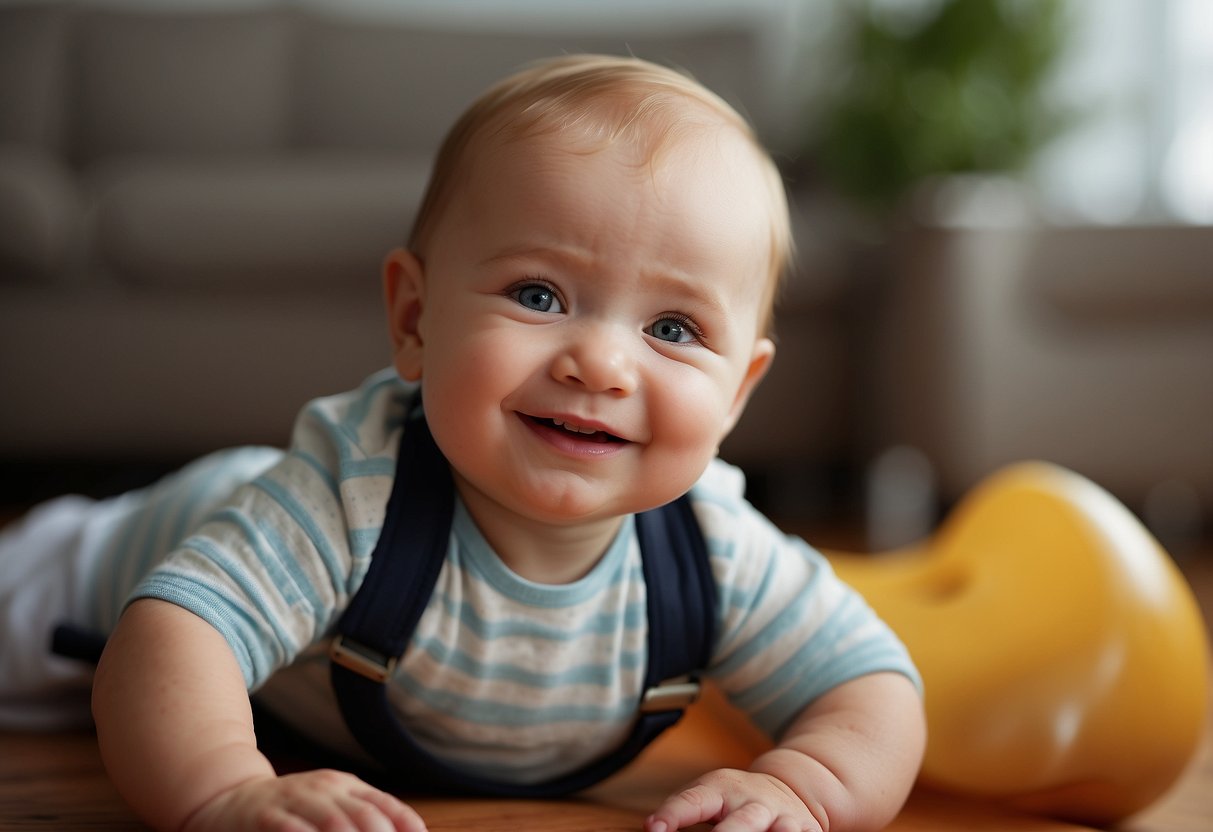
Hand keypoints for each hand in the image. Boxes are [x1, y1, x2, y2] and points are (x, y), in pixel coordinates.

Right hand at [182, 769, 426, 831]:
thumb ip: (360, 819)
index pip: (385, 805)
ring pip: (334, 824)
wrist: (227, 798)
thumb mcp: (328, 806)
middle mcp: (325, 789)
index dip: (406, 826)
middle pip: (365, 816)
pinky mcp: (266, 817)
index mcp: (345, 786)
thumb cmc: (290, 811)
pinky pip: (292, 830)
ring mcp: (295, 800)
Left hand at [645, 768, 822, 831]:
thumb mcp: (708, 796)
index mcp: (721, 789)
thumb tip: (652, 828)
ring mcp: (783, 816)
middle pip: (741, 821)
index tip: (654, 828)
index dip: (673, 814)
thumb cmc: (735, 800)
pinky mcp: (808, 829)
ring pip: (783, 831)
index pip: (693, 800)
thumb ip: (683, 811)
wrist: (789, 786)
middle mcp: (753, 802)